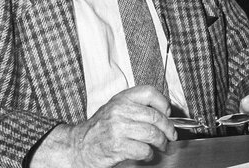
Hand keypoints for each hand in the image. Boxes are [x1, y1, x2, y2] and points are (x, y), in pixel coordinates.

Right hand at [31, 85, 175, 167]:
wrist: (77, 147)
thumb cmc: (98, 129)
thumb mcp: (114, 109)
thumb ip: (135, 107)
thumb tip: (163, 114)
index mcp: (121, 99)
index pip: (149, 93)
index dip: (163, 103)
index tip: (168, 113)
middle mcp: (120, 111)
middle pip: (156, 116)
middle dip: (168, 128)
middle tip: (170, 135)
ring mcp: (118, 128)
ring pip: (152, 133)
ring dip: (161, 142)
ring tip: (161, 146)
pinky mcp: (117, 146)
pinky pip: (144, 149)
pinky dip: (149, 154)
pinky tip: (147, 155)